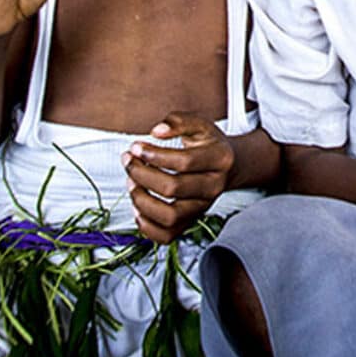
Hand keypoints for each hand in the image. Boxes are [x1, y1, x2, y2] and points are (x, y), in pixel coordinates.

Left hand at [123, 112, 234, 244]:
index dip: (154, 154)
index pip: (184, 162)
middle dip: (142, 174)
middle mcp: (214, 187)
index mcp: (219, 159)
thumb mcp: (200, 124)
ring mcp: (202, 207)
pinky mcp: (191, 221)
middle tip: (129, 161)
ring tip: (131, 182)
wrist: (226, 166)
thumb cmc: (208, 143)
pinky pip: (167, 236)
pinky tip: (138, 207)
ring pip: (170, 217)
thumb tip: (157, 131)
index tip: (136, 147)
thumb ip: (179, 121)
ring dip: (142, 200)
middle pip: (173, 188)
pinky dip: (147, 227)